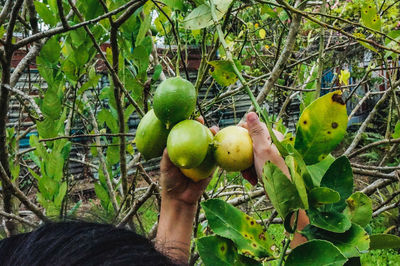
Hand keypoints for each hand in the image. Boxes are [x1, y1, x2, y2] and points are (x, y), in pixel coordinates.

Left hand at [159, 117, 218, 205]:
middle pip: (199, 136)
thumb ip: (167, 156)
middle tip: (202, 121)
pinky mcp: (211, 168)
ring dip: (213, 135)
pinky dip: (218, 151)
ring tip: (214, 128)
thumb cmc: (170, 182)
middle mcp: (193, 152)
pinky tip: (220, 145)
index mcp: (182, 149)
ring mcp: (203, 159)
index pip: (185, 134)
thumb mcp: (165, 167)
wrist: (180, 199)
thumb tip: (167, 145)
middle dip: (202, 126)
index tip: (189, 117)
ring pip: (209, 145)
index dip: (188, 124)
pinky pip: (215, 158)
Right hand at [240, 112, 308, 247]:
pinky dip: (253, 172)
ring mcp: (273, 156)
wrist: (287, 197)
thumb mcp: (262, 150)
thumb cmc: (275, 172)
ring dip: (247, 165)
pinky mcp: (271, 167)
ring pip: (252, 155)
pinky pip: (257, 165)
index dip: (241, 133)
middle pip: (251, 142)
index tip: (232, 141)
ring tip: (248, 176)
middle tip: (240, 165)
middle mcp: (274, 144)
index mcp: (274, 136)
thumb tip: (250, 113)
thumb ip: (256, 131)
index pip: (253, 127)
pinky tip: (253, 181)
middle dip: (243, 153)